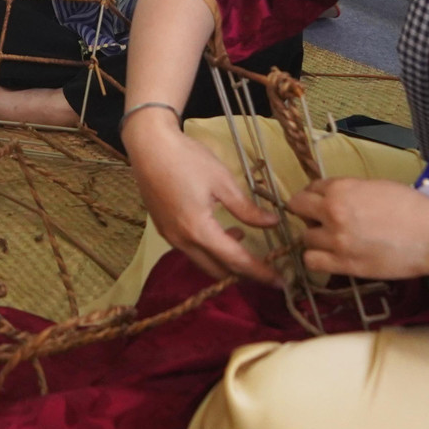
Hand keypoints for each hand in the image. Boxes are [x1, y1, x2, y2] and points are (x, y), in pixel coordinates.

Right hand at [124, 111, 281, 284]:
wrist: (148, 145)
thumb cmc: (187, 159)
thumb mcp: (223, 181)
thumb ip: (247, 209)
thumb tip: (272, 223)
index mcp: (199, 230)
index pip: (236, 261)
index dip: (260, 273)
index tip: (280, 283)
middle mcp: (182, 241)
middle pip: (217, 270)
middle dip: (242, 273)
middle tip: (265, 267)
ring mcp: (170, 237)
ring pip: (202, 262)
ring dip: (224, 259)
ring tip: (242, 237)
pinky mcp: (164, 229)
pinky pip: (191, 250)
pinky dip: (209, 249)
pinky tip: (219, 230)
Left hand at [288, 178, 428, 279]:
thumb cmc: (412, 206)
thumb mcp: (376, 187)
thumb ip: (351, 191)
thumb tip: (337, 198)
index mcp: (341, 189)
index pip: (311, 188)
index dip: (314, 195)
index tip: (320, 201)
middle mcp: (332, 212)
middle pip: (299, 209)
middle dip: (307, 213)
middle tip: (320, 219)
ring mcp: (335, 240)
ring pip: (305, 238)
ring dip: (314, 238)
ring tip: (330, 240)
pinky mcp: (344, 265)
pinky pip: (312, 262)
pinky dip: (316, 259)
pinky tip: (329, 257)